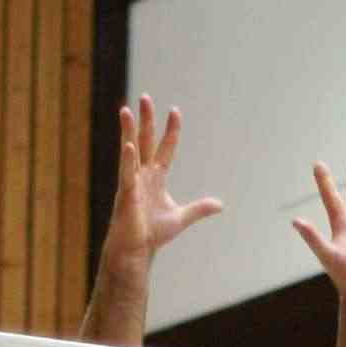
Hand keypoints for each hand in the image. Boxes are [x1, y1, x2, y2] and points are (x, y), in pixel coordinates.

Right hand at [101, 96, 221, 274]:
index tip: (175, 111)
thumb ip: (199, 208)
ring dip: (128, 130)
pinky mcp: (126, 194)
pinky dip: (128, 160)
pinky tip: (129, 145)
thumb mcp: (182, 218)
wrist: (137, 250)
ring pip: (130, 151)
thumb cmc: (153, 233)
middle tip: (145, 97)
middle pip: (145, 141)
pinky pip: (126, 174)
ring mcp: (132, 182)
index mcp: (155, 178)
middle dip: (146, 120)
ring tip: (125, 109)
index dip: (170, 131)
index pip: (164, 148)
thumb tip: (220, 205)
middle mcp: (142, 175)